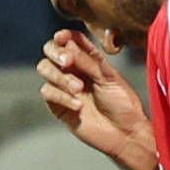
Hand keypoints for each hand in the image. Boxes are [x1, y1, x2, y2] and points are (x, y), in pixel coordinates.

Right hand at [39, 29, 159, 169]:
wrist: (124, 132)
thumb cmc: (122, 103)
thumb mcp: (109, 77)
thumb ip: (88, 61)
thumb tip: (68, 44)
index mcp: (88, 59)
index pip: (69, 40)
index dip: (63, 36)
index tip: (62, 37)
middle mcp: (73, 70)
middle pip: (50, 51)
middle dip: (56, 53)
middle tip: (68, 62)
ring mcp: (64, 86)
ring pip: (45, 69)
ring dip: (60, 77)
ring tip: (78, 88)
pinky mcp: (58, 105)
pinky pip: (47, 92)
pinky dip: (61, 96)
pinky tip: (78, 105)